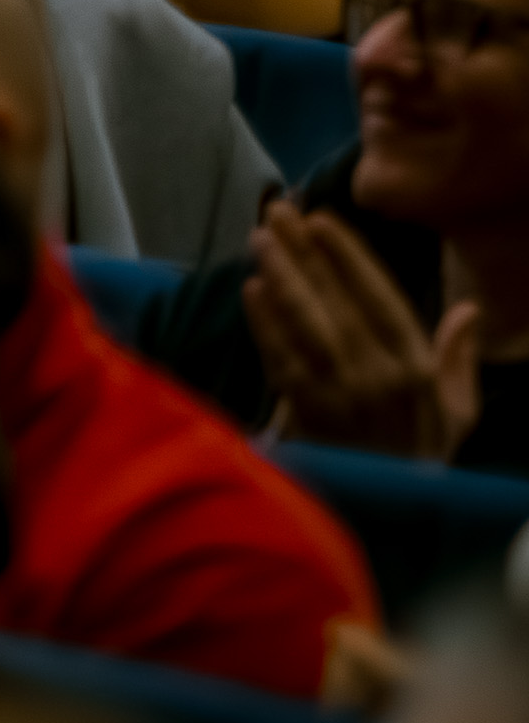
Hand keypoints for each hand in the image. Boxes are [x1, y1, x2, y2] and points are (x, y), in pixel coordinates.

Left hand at [249, 200, 486, 461]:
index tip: (324, 219)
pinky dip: (266, 324)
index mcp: (419, 369)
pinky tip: (252, 291)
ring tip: (260, 238)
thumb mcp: (456, 409)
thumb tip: (470, 309)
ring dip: (282, 278)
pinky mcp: (308, 415)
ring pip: (308, 325)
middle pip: (338, 303)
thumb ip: (459, 357)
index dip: (351, 256)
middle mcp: (382, 378)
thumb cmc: (421, 453)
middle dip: (305, 253)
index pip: (383, 299)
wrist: (387, 511)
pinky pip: (282, 361)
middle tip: (278, 211)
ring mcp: (342, 397)